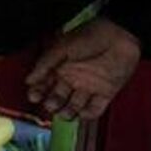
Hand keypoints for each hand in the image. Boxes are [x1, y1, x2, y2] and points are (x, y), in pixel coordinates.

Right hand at [25, 18, 141, 119]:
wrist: (120, 35)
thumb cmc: (92, 35)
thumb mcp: (62, 47)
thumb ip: (46, 63)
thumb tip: (29, 79)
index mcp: (61, 67)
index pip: (45, 84)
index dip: (38, 91)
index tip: (34, 97)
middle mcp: (73, 79)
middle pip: (58, 98)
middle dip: (52, 104)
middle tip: (50, 105)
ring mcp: (89, 87)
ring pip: (74, 107)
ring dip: (67, 113)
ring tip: (64, 113)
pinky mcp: (105, 93)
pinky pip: (95, 109)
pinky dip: (88, 115)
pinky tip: (82, 113)